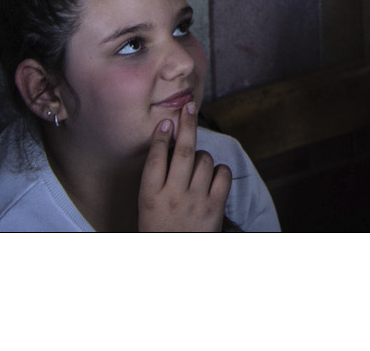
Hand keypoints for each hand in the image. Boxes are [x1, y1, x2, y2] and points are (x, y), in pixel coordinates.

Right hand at [138, 117, 231, 231]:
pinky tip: (212, 177)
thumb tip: (166, 141)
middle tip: (189, 106)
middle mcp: (172, 196)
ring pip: (204, 160)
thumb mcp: (147, 207)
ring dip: (202, 157)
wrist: (177, 261)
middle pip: (182, 151)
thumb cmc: (160, 229)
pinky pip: (222, 174)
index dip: (161, 137)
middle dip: (187, 124)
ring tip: (196, 168)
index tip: (166, 122)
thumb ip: (155, 179)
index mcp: (149, 198)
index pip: (154, 159)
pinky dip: (219, 170)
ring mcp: (195, 201)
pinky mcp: (215, 207)